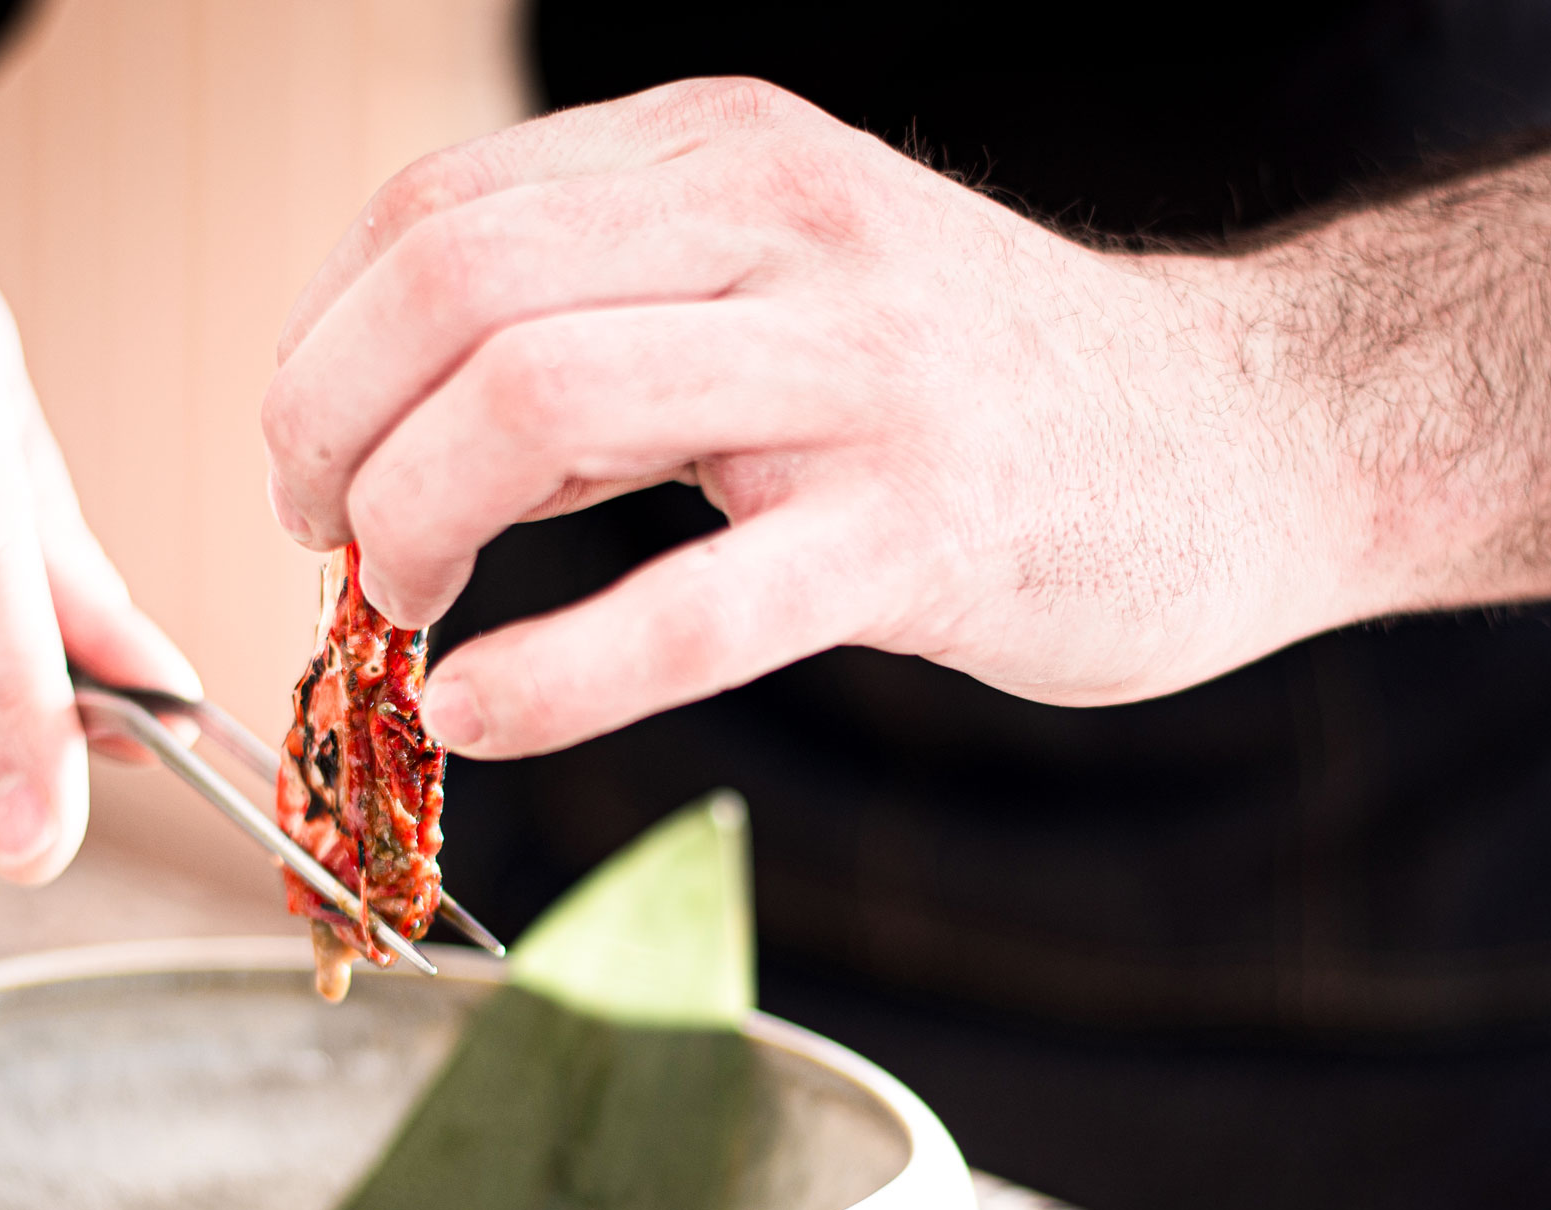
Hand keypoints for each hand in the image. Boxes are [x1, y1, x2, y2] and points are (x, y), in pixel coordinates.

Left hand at [263, 78, 1377, 759]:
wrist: (1236, 432)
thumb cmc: (977, 380)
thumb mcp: (780, 288)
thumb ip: (605, 335)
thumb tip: (416, 446)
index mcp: (722, 152)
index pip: (434, 212)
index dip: (321, 342)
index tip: (314, 452)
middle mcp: (779, 226)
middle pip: (452, 290)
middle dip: (330, 430)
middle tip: (330, 541)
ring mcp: (856, 375)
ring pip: (537, 404)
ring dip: (411, 526)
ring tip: (406, 613)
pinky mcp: (921, 531)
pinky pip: (695, 603)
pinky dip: (557, 673)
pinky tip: (480, 715)